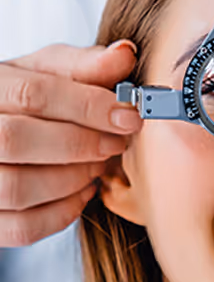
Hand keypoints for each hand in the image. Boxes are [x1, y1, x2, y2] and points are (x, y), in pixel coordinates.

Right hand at [0, 41, 141, 245]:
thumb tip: (126, 55)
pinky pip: (22, 227)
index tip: (128, 115)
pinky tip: (83, 192)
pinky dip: (62, 213)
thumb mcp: (42, 73)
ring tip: (98, 165)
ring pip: (18, 187)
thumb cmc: (17, 100)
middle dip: (80, 144)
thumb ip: (82, 66)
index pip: (33, 93)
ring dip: (72, 179)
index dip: (87, 106)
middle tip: (116, 143)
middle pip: (18, 140)